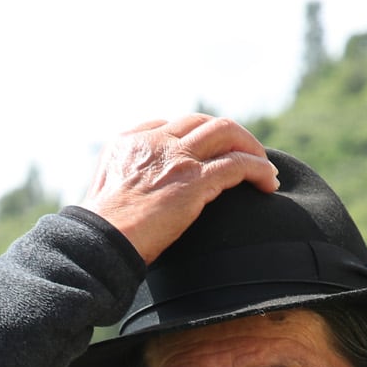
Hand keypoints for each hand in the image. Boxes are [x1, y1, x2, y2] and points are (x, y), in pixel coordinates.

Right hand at [80, 115, 280, 264]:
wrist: (98, 244)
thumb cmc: (99, 235)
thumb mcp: (105, 196)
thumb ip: (124, 184)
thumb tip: (136, 200)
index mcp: (128, 142)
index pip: (169, 125)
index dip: (194, 137)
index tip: (208, 154)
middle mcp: (154, 142)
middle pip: (202, 122)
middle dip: (229, 135)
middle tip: (245, 154)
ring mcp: (175, 158)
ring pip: (226, 133)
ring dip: (250, 147)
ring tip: (265, 167)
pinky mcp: (194, 180)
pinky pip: (238, 164)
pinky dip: (258, 169)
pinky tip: (268, 183)